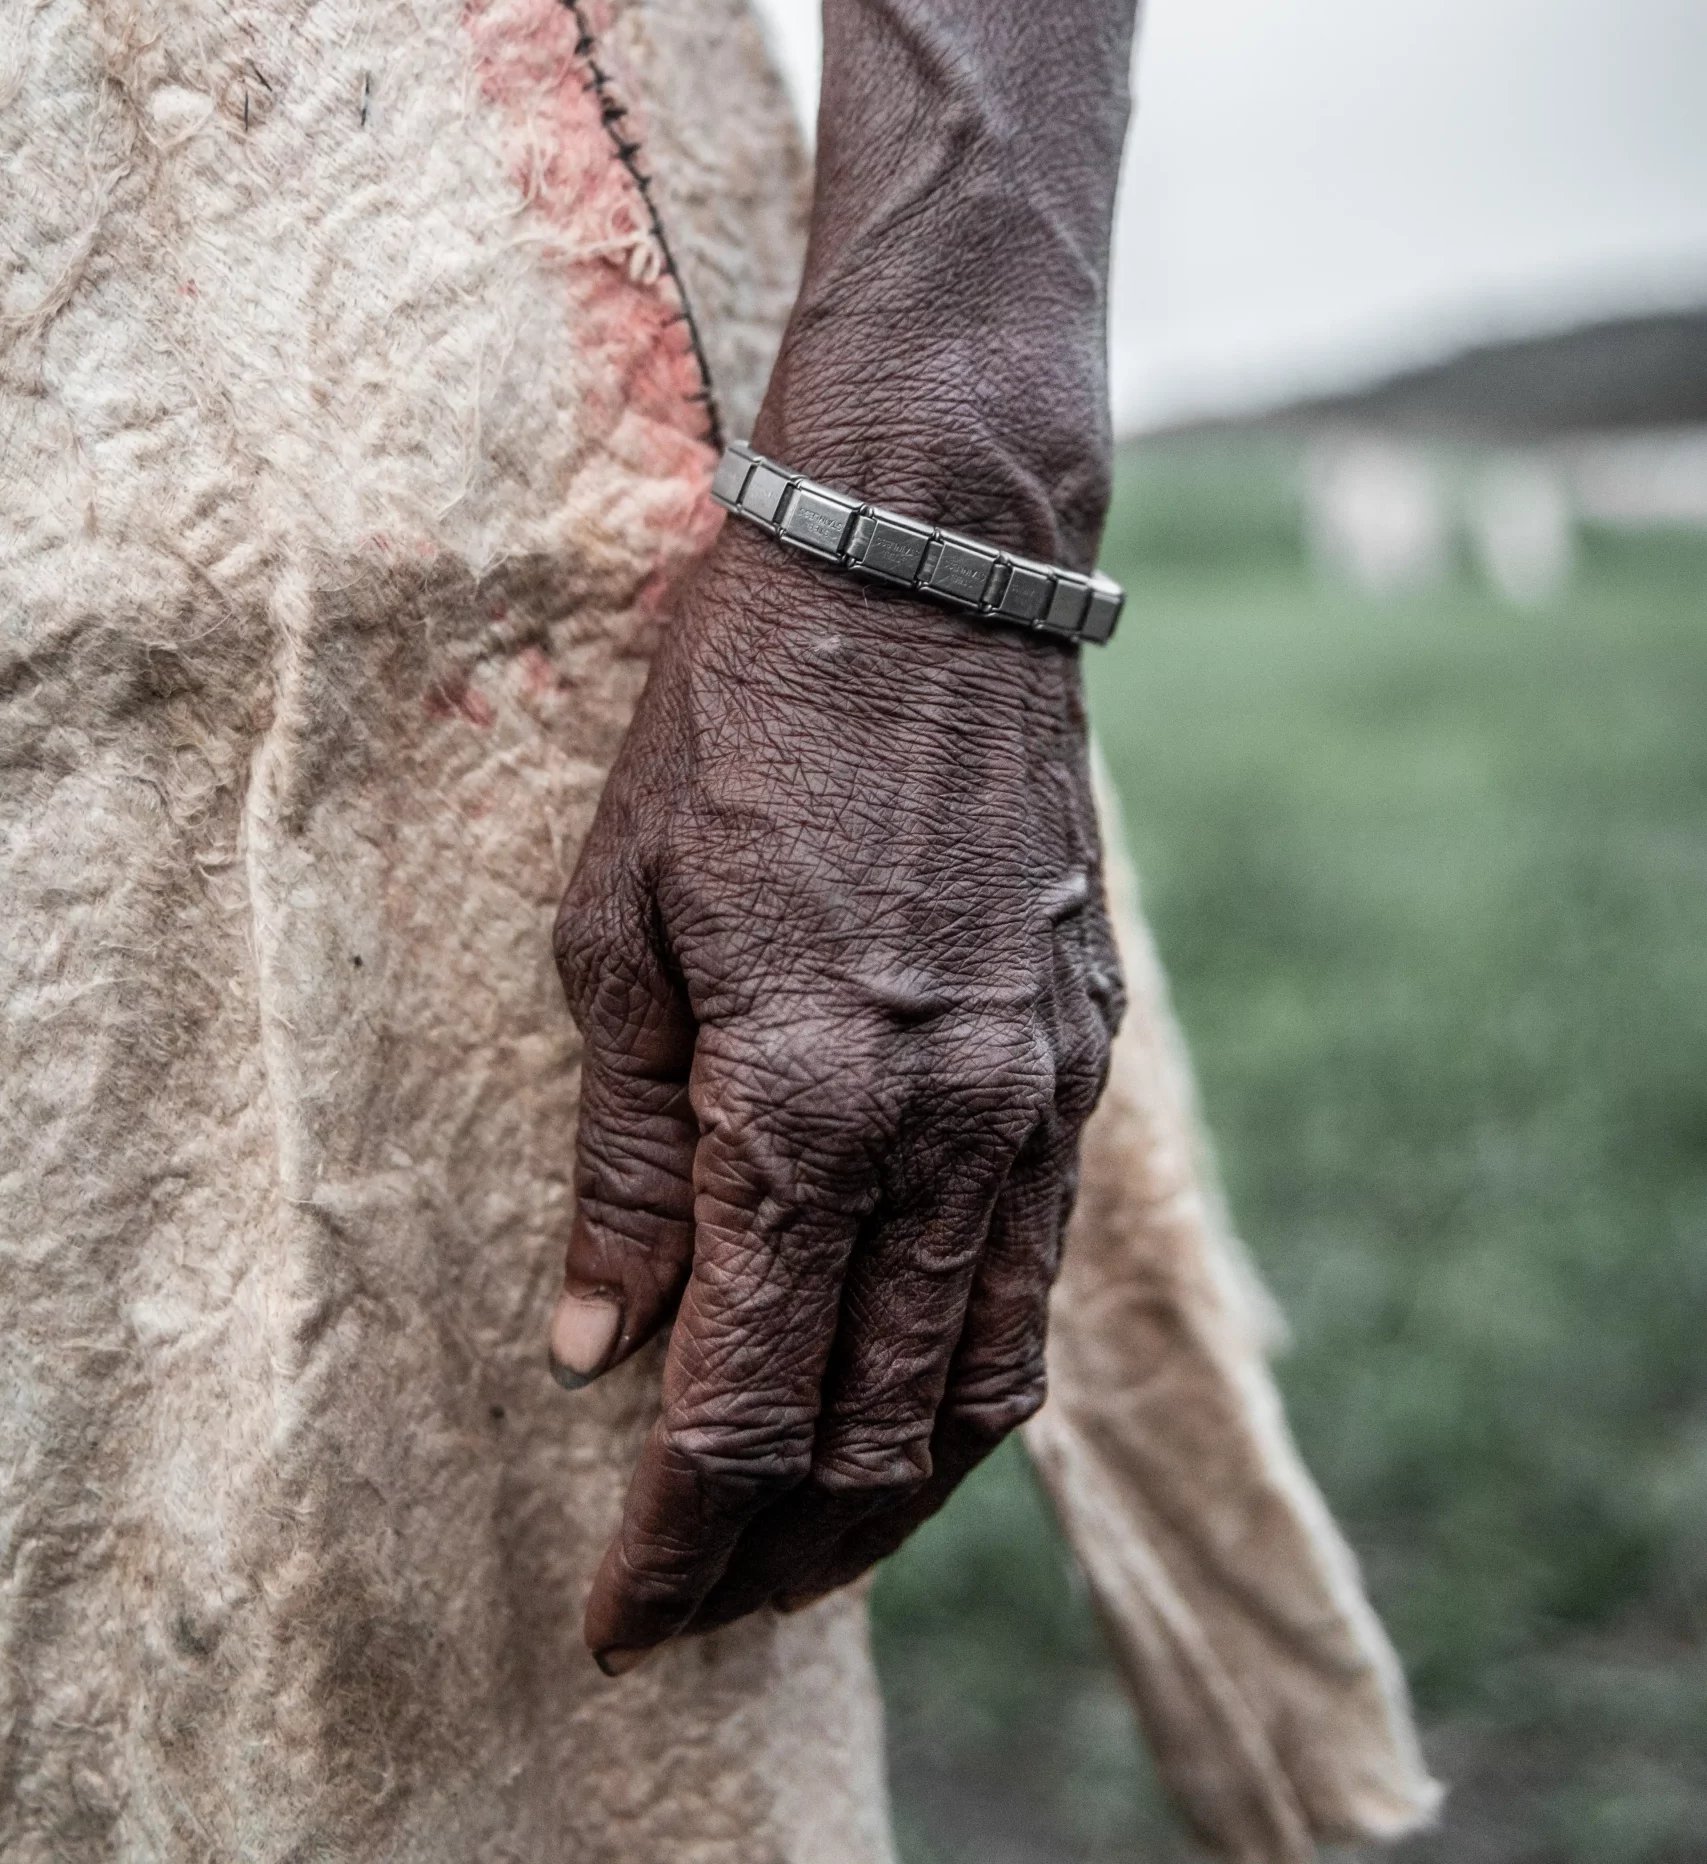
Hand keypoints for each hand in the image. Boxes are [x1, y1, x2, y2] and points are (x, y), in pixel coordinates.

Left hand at [549, 512, 1122, 1667]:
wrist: (923, 575)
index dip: (676, 1541)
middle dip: (779, 1553)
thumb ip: (619, 1155)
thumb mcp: (615, 925)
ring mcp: (1032, 1096)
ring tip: (805, 1550)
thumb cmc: (735, 726)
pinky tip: (910, 1395)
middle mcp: (943, 1127)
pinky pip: (1036, 1271)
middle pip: (874, 1430)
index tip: (620, 1618)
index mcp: (801, 1099)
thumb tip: (596, 1345)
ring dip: (895, 1496)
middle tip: (699, 1610)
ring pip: (984, 1380)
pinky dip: (973, 1376)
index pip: (742, 1403)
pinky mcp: (1079, 1055)